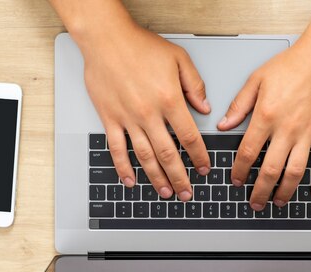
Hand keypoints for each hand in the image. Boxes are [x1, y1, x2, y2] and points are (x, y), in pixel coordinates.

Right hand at [80, 24, 210, 200]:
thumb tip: (205, 108)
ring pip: (145, 156)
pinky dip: (123, 168)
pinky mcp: (110, 118)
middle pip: (168, 155)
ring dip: (157, 178)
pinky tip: (131, 180)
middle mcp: (149, 114)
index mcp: (169, 100)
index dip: (199, 157)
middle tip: (187, 193)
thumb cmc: (140, 45)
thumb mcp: (178, 59)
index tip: (204, 169)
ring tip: (166, 193)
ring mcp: (128, 118)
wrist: (106, 39)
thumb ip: (195, 85)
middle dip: (180, 178)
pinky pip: (117, 149)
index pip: (189, 137)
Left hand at [218, 40, 310, 210]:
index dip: (240, 171)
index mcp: (266, 117)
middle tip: (255, 202)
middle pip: (270, 169)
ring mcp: (307, 133)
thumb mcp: (256, 80)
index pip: (248, 153)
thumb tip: (224, 124)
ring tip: (278, 201)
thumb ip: (239, 106)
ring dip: (285, 191)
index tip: (237, 180)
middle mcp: (286, 129)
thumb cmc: (291, 65)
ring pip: (295, 171)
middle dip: (260, 191)